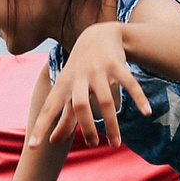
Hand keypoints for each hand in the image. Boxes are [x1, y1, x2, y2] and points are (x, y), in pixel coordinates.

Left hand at [27, 22, 149, 149]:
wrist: (99, 34)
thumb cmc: (80, 69)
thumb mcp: (69, 90)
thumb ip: (63, 117)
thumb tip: (53, 142)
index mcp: (64, 85)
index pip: (49, 108)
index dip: (40, 127)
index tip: (32, 147)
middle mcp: (79, 77)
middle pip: (80, 105)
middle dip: (86, 127)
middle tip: (94, 145)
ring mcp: (98, 70)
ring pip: (105, 100)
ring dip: (111, 124)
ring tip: (116, 144)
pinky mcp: (116, 65)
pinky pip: (129, 83)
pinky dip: (138, 98)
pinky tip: (147, 112)